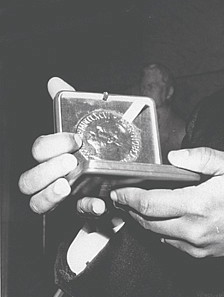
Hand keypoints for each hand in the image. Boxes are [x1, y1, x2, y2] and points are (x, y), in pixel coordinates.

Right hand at [18, 77, 106, 216]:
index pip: (39, 150)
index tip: (75, 139)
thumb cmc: (92, 145)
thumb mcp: (83, 122)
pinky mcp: (78, 208)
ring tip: (67, 186)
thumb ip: (68, 103)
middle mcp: (49, 177)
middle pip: (28, 180)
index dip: (53, 144)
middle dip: (46, 171)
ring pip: (38, 202)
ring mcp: (61, 195)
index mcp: (50, 155)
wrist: (120, 166)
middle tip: (69, 162)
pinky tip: (98, 204)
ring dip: (50, 195)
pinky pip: (76, 214)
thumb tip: (55, 82)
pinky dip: (86, 209)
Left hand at [111, 147, 223, 263]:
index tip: (119, 191)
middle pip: (147, 222)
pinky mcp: (201, 254)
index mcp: (198, 204)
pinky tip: (164, 219)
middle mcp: (193, 228)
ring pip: (157, 234)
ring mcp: (196, 245)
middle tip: (122, 197)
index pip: (150, 203)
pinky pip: (171, 244)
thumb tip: (174, 156)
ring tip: (139, 206)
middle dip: (130, 209)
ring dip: (144, 221)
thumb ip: (202, 157)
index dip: (129, 197)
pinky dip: (161, 231)